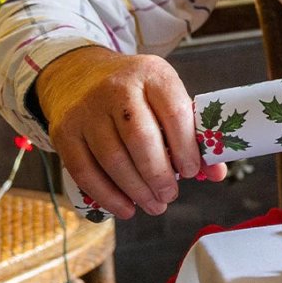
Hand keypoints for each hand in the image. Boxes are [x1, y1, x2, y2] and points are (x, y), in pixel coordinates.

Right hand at [36, 45, 226, 218]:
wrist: (79, 74)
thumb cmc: (134, 90)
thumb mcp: (165, 95)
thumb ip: (191, 131)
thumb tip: (217, 172)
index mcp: (152, 74)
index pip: (174, 113)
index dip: (186, 148)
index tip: (192, 171)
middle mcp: (117, 87)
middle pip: (141, 139)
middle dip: (159, 175)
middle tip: (171, 194)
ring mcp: (87, 109)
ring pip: (113, 159)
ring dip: (137, 191)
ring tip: (154, 204)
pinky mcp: (64, 131)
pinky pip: (85, 172)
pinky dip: (108, 196)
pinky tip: (126, 208)